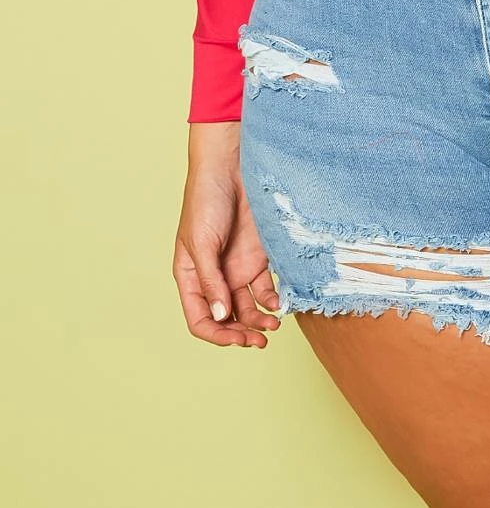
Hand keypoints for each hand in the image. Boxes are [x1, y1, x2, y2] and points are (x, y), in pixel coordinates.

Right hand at [173, 141, 282, 346]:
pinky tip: (280, 303)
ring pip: (248, 307)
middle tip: (259, 341)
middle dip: (240, 333)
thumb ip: (212, 280)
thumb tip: (222, 317)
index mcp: (192, 276)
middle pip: (226, 318)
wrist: (231, 166)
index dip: (216, 334)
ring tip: (274, 326)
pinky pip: (265, 287)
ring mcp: (237, 267)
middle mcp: (215, 277)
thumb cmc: (206, 199)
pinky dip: (272, 299)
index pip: (200, 318)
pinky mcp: (258, 255)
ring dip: (259, 320)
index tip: (236, 339)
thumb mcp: (202, 242)